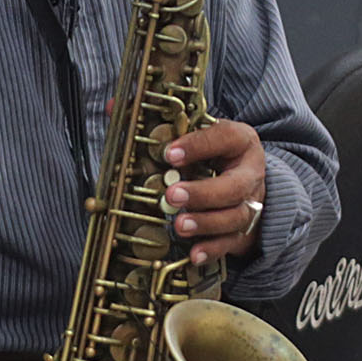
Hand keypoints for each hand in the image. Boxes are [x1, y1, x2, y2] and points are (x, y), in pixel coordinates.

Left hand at [161, 116, 268, 266]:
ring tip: (179, 225)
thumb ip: (156, 122)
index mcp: (240, 141)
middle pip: (235, 186)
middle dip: (203, 193)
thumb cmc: (212, 154)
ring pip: (235, 216)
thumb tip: (112, 107)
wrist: (245, 179)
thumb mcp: (194, 132)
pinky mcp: (243, 230)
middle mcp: (250, 173)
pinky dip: (212, 249)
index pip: (225, 137)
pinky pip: (231, 243)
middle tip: (172, 196)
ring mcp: (249, 204)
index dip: (199, 145)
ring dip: (206, 223)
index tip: (169, 153)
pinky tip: (193, 253)